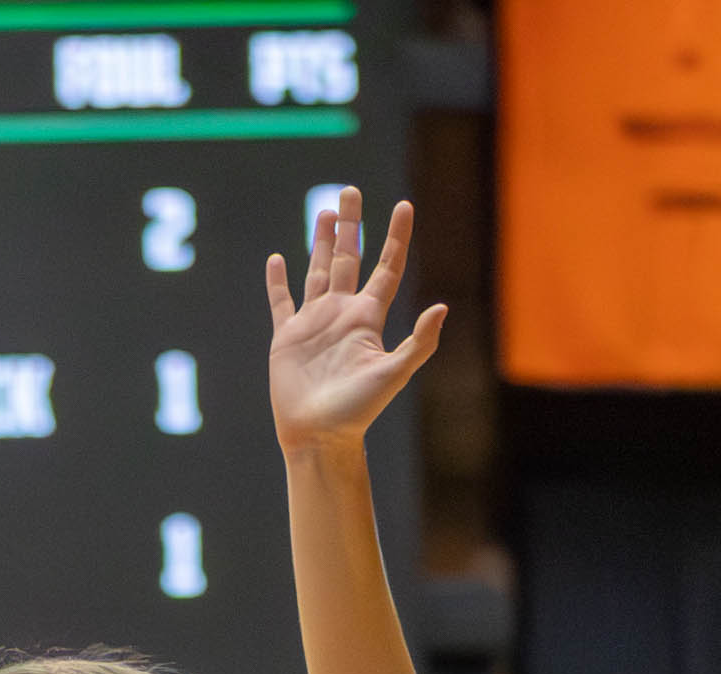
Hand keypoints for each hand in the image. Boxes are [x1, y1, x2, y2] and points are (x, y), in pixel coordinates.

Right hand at [267, 190, 444, 455]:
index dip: (396, 237)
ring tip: (326, 213)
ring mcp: (314, 324)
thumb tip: (443, 308)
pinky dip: (278, 282)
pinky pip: (282, 302)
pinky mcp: (287, 337)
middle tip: (350, 191)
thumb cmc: (358, 410)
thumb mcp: (393, 374)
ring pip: (319, 272)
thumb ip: (418, 342)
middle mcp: (342, 314)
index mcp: (368, 318)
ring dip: (322, 243)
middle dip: (351, 226)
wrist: (319, 435)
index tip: (404, 206)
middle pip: (349, 259)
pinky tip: (278, 260)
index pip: (386, 268)